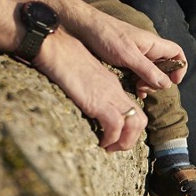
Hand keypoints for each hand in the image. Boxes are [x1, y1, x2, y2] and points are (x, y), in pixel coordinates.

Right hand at [33, 30, 150, 151]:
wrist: (56, 47)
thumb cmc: (62, 58)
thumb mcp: (81, 76)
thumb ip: (88, 88)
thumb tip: (83, 100)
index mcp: (112, 85)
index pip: (132, 108)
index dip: (128, 128)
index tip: (114, 137)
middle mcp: (115, 91)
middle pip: (140, 119)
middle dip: (131, 140)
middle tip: (113, 147)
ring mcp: (108, 95)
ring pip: (135, 124)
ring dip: (124, 143)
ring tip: (109, 148)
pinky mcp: (98, 101)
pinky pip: (115, 126)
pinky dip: (111, 139)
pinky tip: (99, 142)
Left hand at [62, 9, 186, 99]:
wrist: (82, 26)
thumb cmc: (105, 36)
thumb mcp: (127, 56)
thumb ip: (147, 70)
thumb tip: (167, 85)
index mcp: (152, 43)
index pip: (177, 53)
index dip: (179, 68)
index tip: (173, 82)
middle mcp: (147, 48)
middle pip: (164, 67)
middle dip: (159, 81)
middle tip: (145, 89)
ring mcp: (135, 53)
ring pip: (150, 71)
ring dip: (147, 83)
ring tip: (137, 91)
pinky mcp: (124, 58)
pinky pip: (137, 71)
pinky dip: (137, 81)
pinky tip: (131, 89)